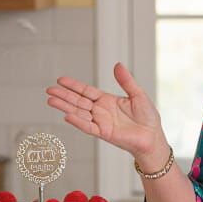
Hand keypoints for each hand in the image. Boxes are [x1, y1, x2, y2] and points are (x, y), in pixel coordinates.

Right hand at [45, 63, 165, 159]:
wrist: (153, 136)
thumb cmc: (148, 117)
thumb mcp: (138, 94)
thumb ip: (126, 81)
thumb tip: (118, 64)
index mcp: (107, 101)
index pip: (86, 91)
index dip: (74, 86)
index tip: (60, 80)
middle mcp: (101, 111)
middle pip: (78, 101)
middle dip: (63, 96)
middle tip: (49, 90)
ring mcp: (101, 122)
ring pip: (79, 113)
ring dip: (65, 107)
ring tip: (51, 101)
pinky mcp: (104, 133)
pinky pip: (88, 126)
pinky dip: (78, 121)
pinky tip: (67, 115)